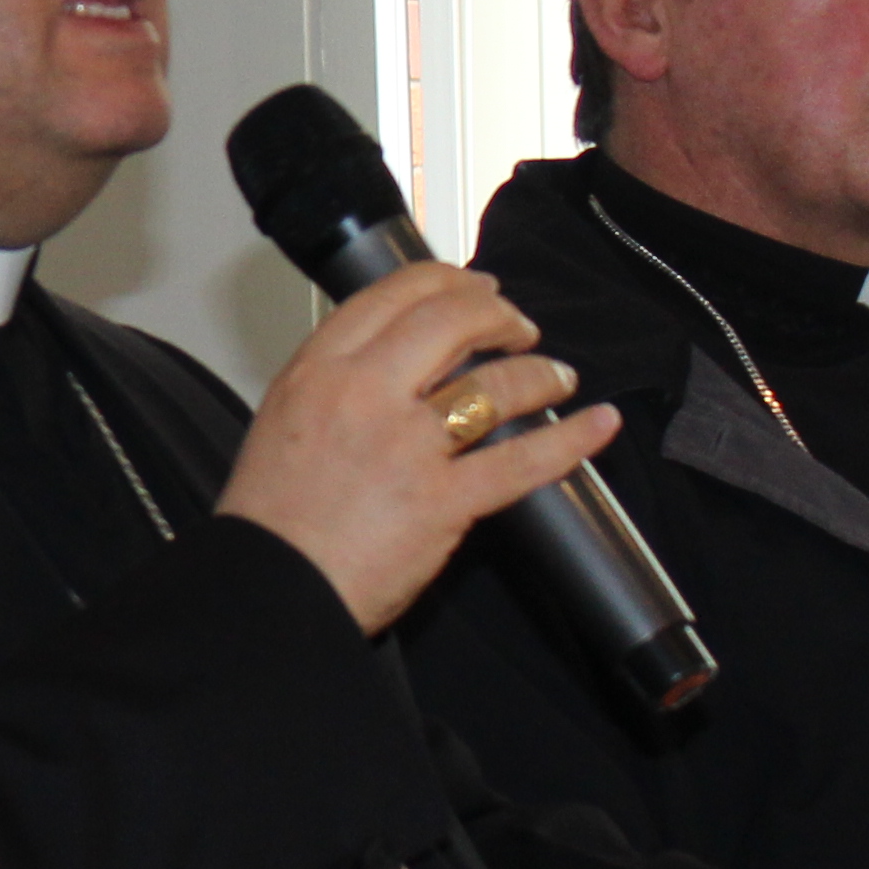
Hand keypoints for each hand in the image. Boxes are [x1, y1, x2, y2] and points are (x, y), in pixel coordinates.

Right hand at [212, 262, 621, 633]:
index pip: (391, 295)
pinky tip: (598, 423)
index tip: (474, 287)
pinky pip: (521, 461)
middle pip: (450, 320)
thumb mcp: (282, 421)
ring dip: (539, 371)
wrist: (270, 588)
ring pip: (494, 383)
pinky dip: (570, 439)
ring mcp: (406, 446)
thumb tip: (392, 363)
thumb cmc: (271, 520)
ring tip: (557, 375)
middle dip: (499, 314)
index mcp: (317, 371)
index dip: (446, 281)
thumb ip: (333, 383)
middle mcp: (362, 395)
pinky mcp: (443, 500)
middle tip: (519, 326)